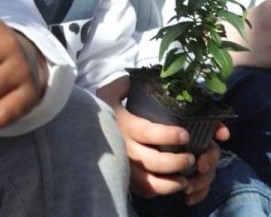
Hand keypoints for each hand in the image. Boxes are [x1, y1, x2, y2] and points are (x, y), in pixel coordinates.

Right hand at [99, 77, 221, 202]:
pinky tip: (168, 185)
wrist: (79, 129)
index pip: (148, 132)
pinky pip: (141, 190)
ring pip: (148, 182)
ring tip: (184, 179)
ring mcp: (123, 165)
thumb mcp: (108, 93)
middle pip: (153, 161)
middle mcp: (123, 148)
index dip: (168, 135)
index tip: (185, 134)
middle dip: (176, 162)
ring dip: (170, 184)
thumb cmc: (100, 109)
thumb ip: (123, 85)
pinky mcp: (122, 177)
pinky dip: (156, 191)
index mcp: (123, 125)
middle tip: (190, 157)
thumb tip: (133, 80)